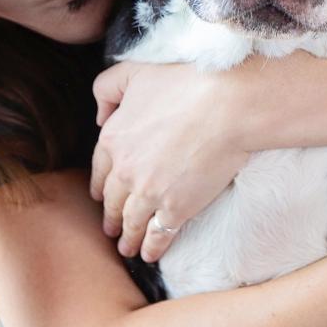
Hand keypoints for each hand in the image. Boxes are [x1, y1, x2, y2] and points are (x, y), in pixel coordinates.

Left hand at [91, 61, 250, 262]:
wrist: (227, 104)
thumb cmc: (185, 81)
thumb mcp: (134, 71)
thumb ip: (107, 88)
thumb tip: (100, 117)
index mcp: (113, 138)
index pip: (99, 170)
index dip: (100, 186)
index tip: (101, 196)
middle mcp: (125, 170)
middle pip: (112, 201)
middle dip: (111, 216)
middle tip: (112, 227)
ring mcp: (149, 193)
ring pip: (131, 223)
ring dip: (127, 238)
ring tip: (128, 247)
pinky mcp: (176, 209)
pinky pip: (158, 235)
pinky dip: (152, 247)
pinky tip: (150, 254)